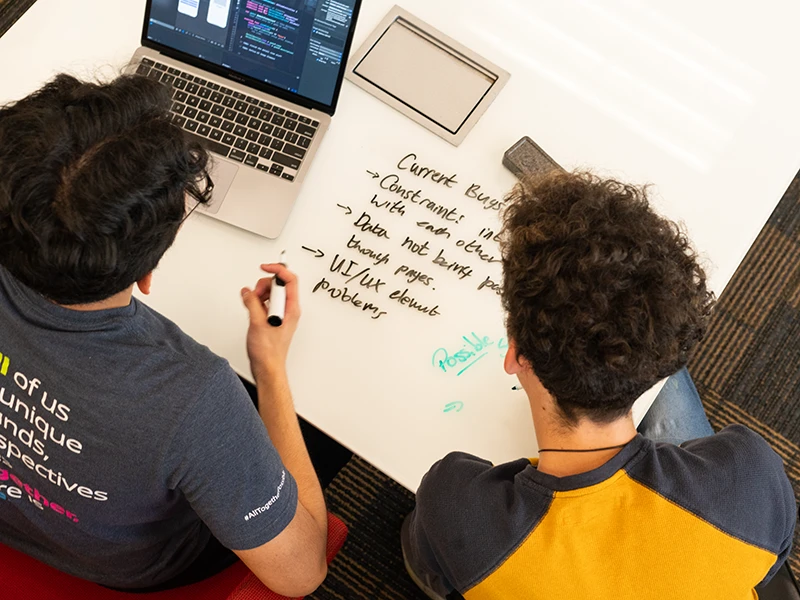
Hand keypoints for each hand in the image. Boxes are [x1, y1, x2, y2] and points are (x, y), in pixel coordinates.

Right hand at [241, 264, 300, 381]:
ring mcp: (280, 314)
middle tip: (255, 297)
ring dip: (259, 295)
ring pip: (270, 293)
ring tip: (253, 307)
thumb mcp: (257, 323)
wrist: (267, 367)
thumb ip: (252, 303)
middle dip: (264, 286)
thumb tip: (248, 291)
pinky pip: (265, 303)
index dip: (277, 269)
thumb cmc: (269, 352)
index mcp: (291, 308)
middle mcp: (288, 309)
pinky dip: (257, 303)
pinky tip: (252, 312)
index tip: (264, 267)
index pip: (290, 279)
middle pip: (278, 284)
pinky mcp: (273, 318)